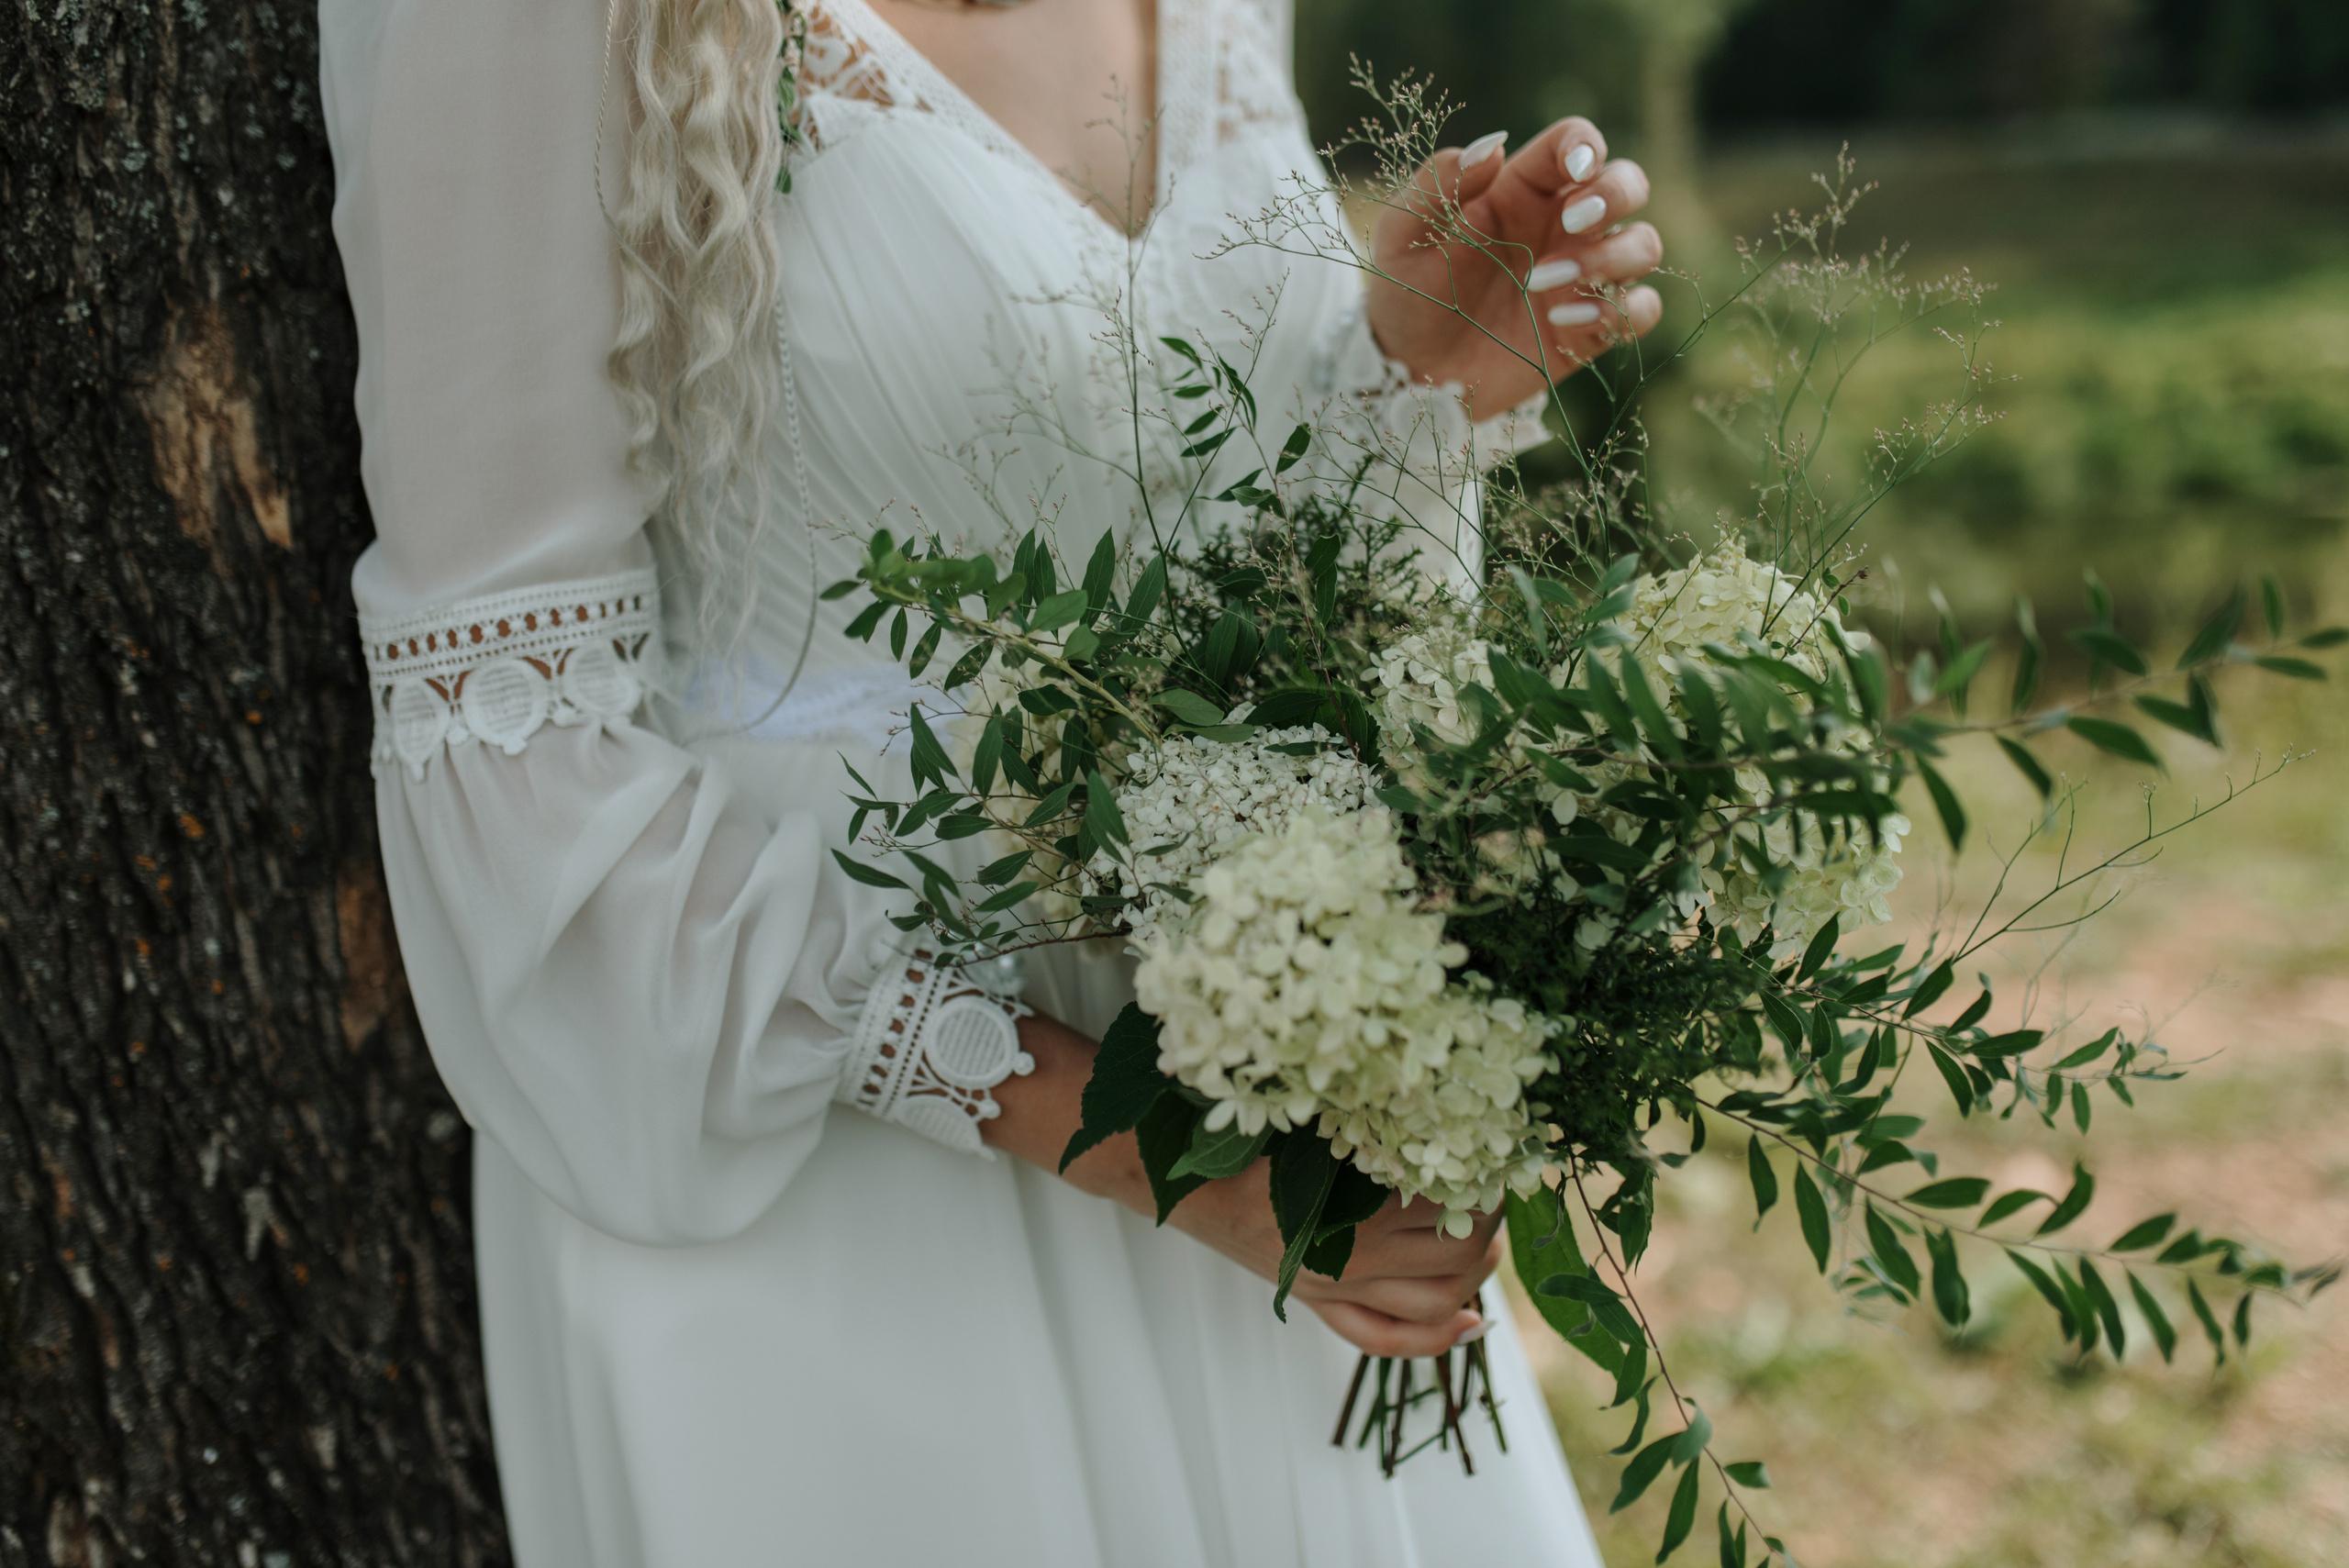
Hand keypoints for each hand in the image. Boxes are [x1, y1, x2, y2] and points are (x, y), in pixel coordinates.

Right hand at [987, 1012, 1499, 1356]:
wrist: (1167, 1168)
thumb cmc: (1234, 1127)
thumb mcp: (1305, 1111)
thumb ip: (1360, 1111)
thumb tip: (1429, 1096)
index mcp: (1341, 1208)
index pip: (1444, 1209)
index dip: (1483, 1185)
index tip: (1495, 1154)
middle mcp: (1343, 1260)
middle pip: (1455, 1260)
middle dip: (1489, 1227)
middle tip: (1495, 1190)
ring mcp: (1330, 1286)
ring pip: (1433, 1303)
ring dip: (1474, 1275)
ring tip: (1484, 1238)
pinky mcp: (1314, 1298)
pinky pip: (1381, 1338)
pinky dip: (1434, 1339)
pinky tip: (1470, 1320)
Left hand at [1365, 117, 1663, 419]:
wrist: (1409, 375)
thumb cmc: (1406, 297)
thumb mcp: (1403, 237)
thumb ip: (1438, 184)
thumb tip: (1494, 146)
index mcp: (1521, 192)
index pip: (1575, 144)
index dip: (1587, 145)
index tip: (1575, 170)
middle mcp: (1561, 228)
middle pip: (1630, 183)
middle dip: (1616, 195)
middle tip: (1574, 223)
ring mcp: (1582, 278)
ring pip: (1643, 244)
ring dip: (1611, 258)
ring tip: (1545, 284)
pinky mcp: (1591, 329)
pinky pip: (1640, 310)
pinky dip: (1619, 311)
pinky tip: (1564, 321)